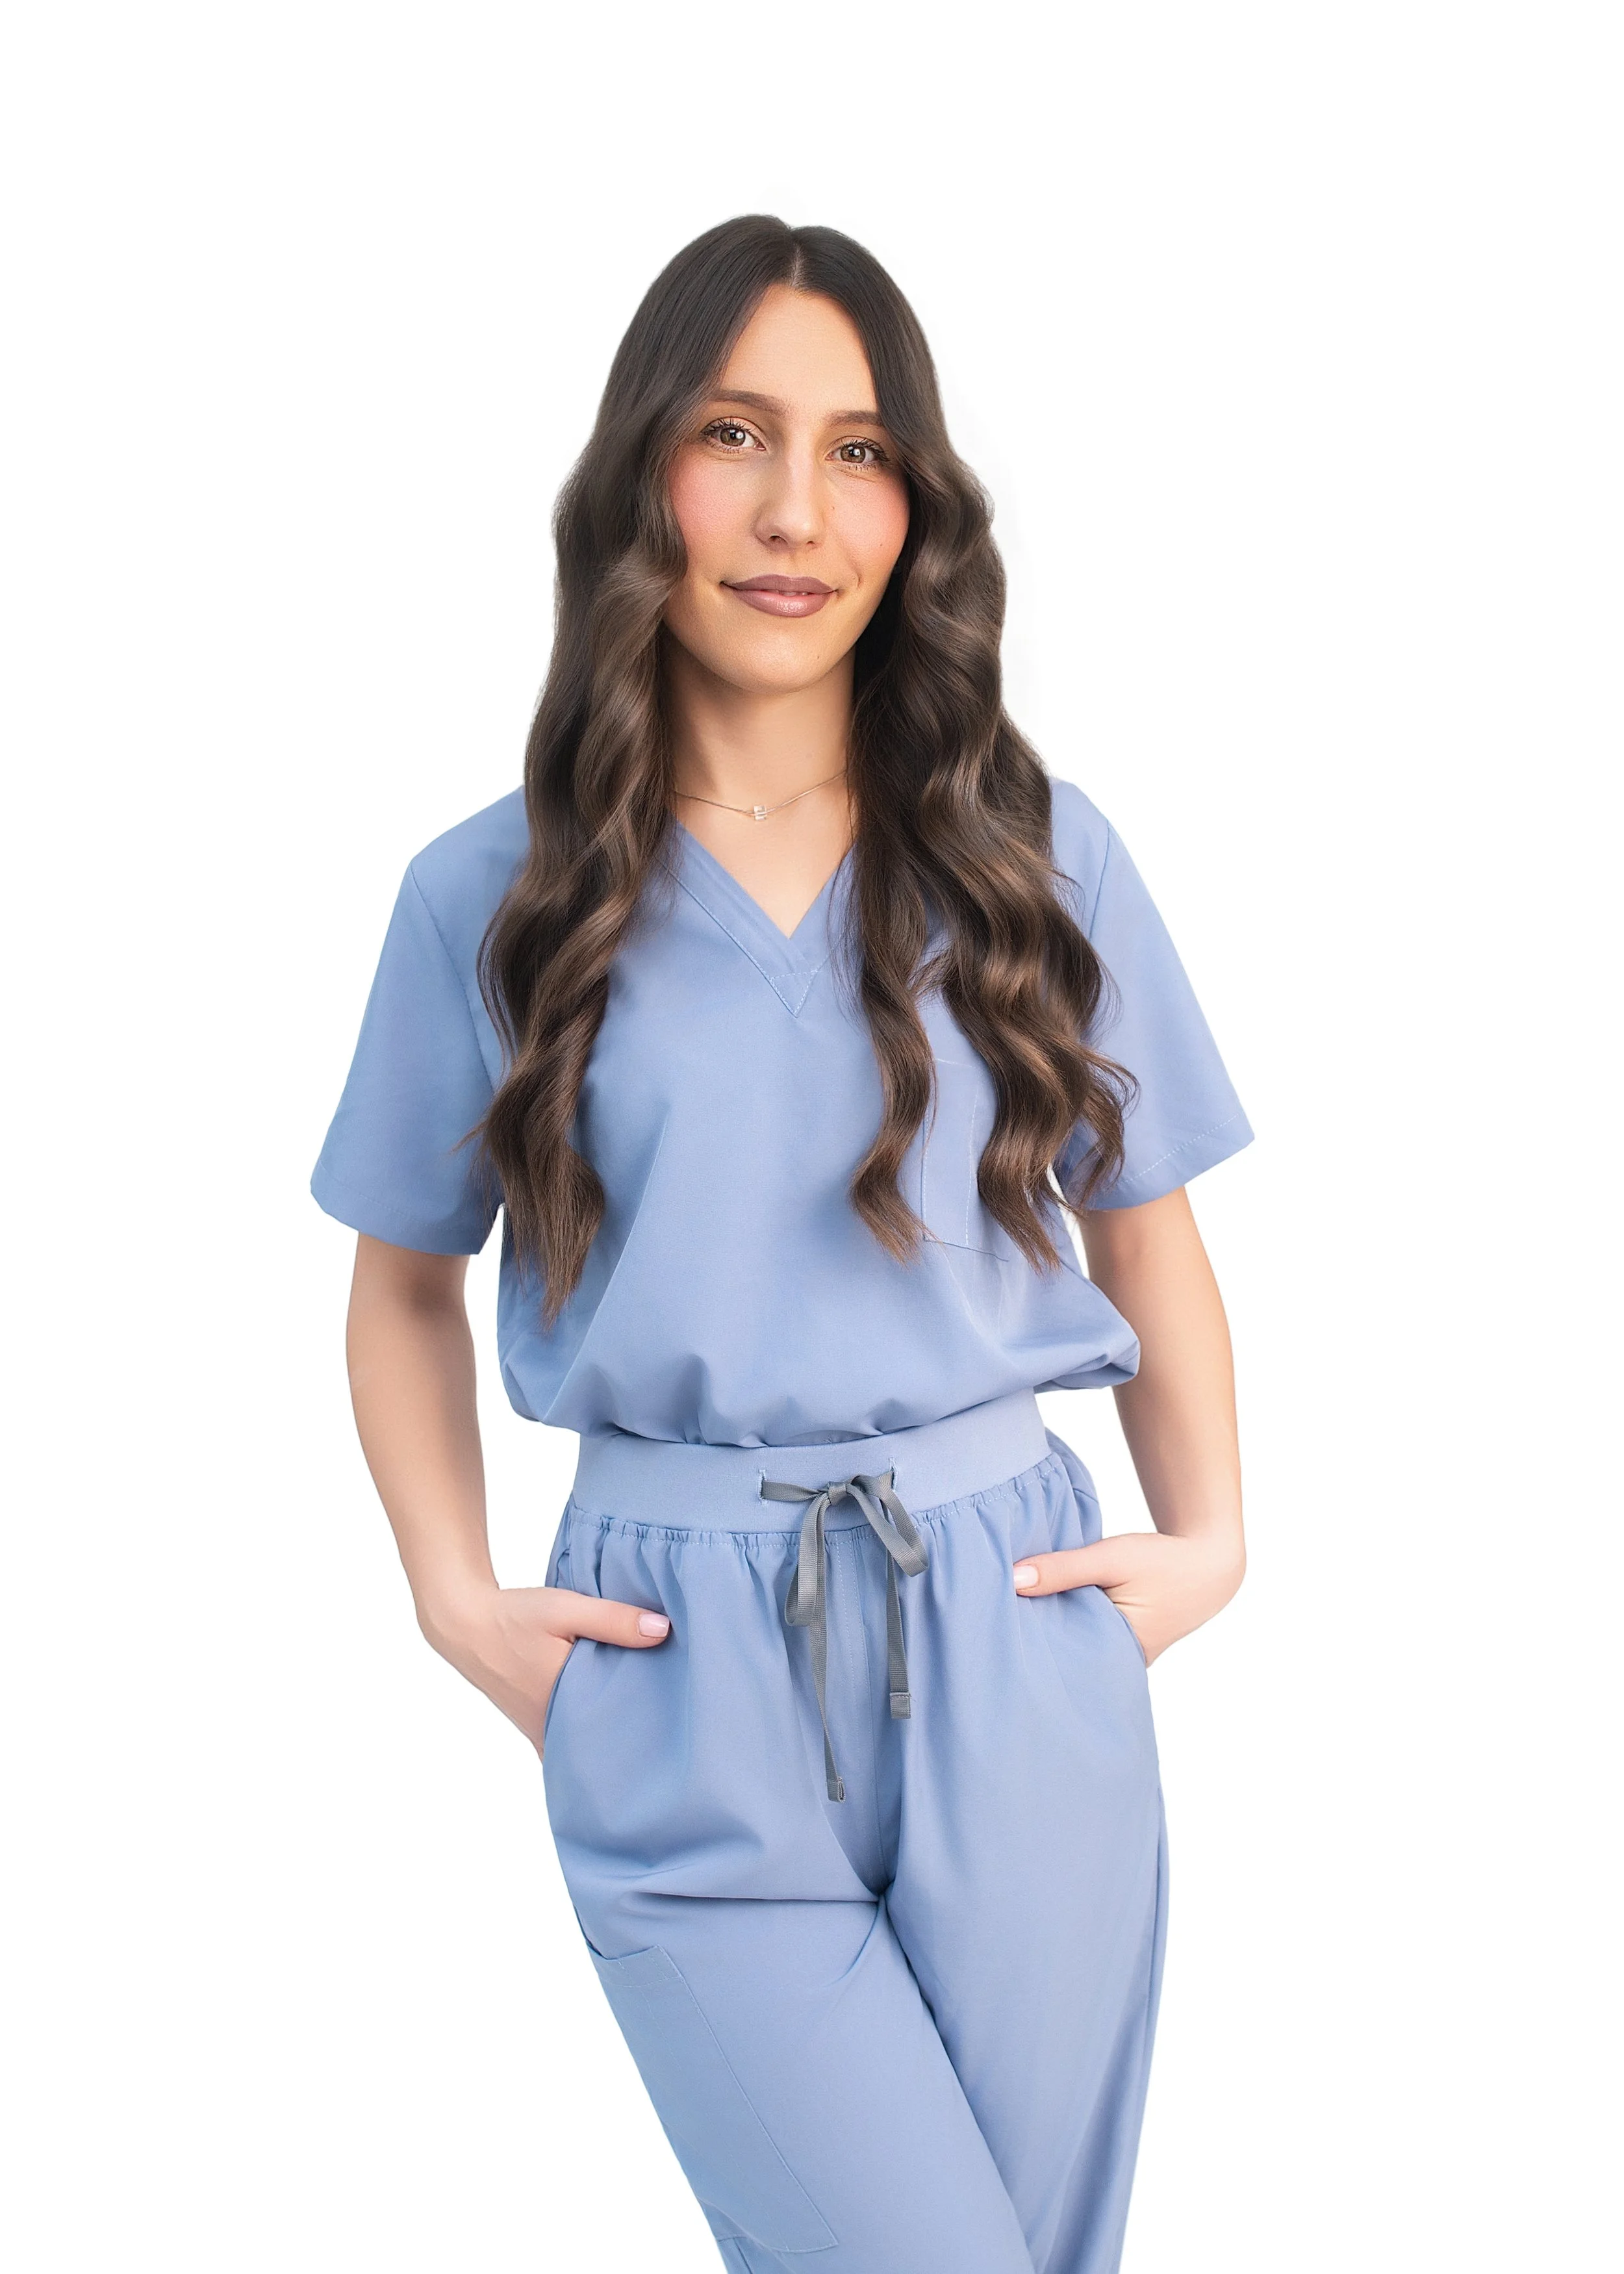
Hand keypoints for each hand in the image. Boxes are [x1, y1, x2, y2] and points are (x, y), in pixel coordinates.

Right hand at [420, 1583, 670, 1754]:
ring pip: (583, 1745)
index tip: (676, 1724)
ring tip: (648, 1724)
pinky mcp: (534, 1723)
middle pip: (600, 1744)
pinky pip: (567, 1739)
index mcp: (562, 1707)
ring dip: (608, 1734)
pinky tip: (608, 1720)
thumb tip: (662, 1631)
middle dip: (631, 1738)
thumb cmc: (515, 1617)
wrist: (467, 1624)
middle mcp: (549, 1729)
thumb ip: (613, 1620)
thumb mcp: (567, 1609)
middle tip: (671, 1728)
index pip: (613, 1734)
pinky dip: (586, 1733)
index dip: (644, 1730)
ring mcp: (540, 1731)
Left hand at [1012, 1530, 1243, 1664]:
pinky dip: (1073, 1623)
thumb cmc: (1163, 1561)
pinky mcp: (1126, 1643)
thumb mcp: (1110, 1558)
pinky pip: (1091, 1638)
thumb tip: (1012, 1580)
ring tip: (1016, 1618)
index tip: (996, 1631)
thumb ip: (1063, 1568)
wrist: (1209, 1561)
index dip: (1029, 1645)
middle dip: (1039, 1642)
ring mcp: (1126, 1657)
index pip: (1061, 1659)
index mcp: (1120, 1653)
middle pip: (1068, 1657)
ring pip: (1079, 1647)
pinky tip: (1048, 1610)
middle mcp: (1122, 1664)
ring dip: (1056, 1630)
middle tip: (996, 1628)